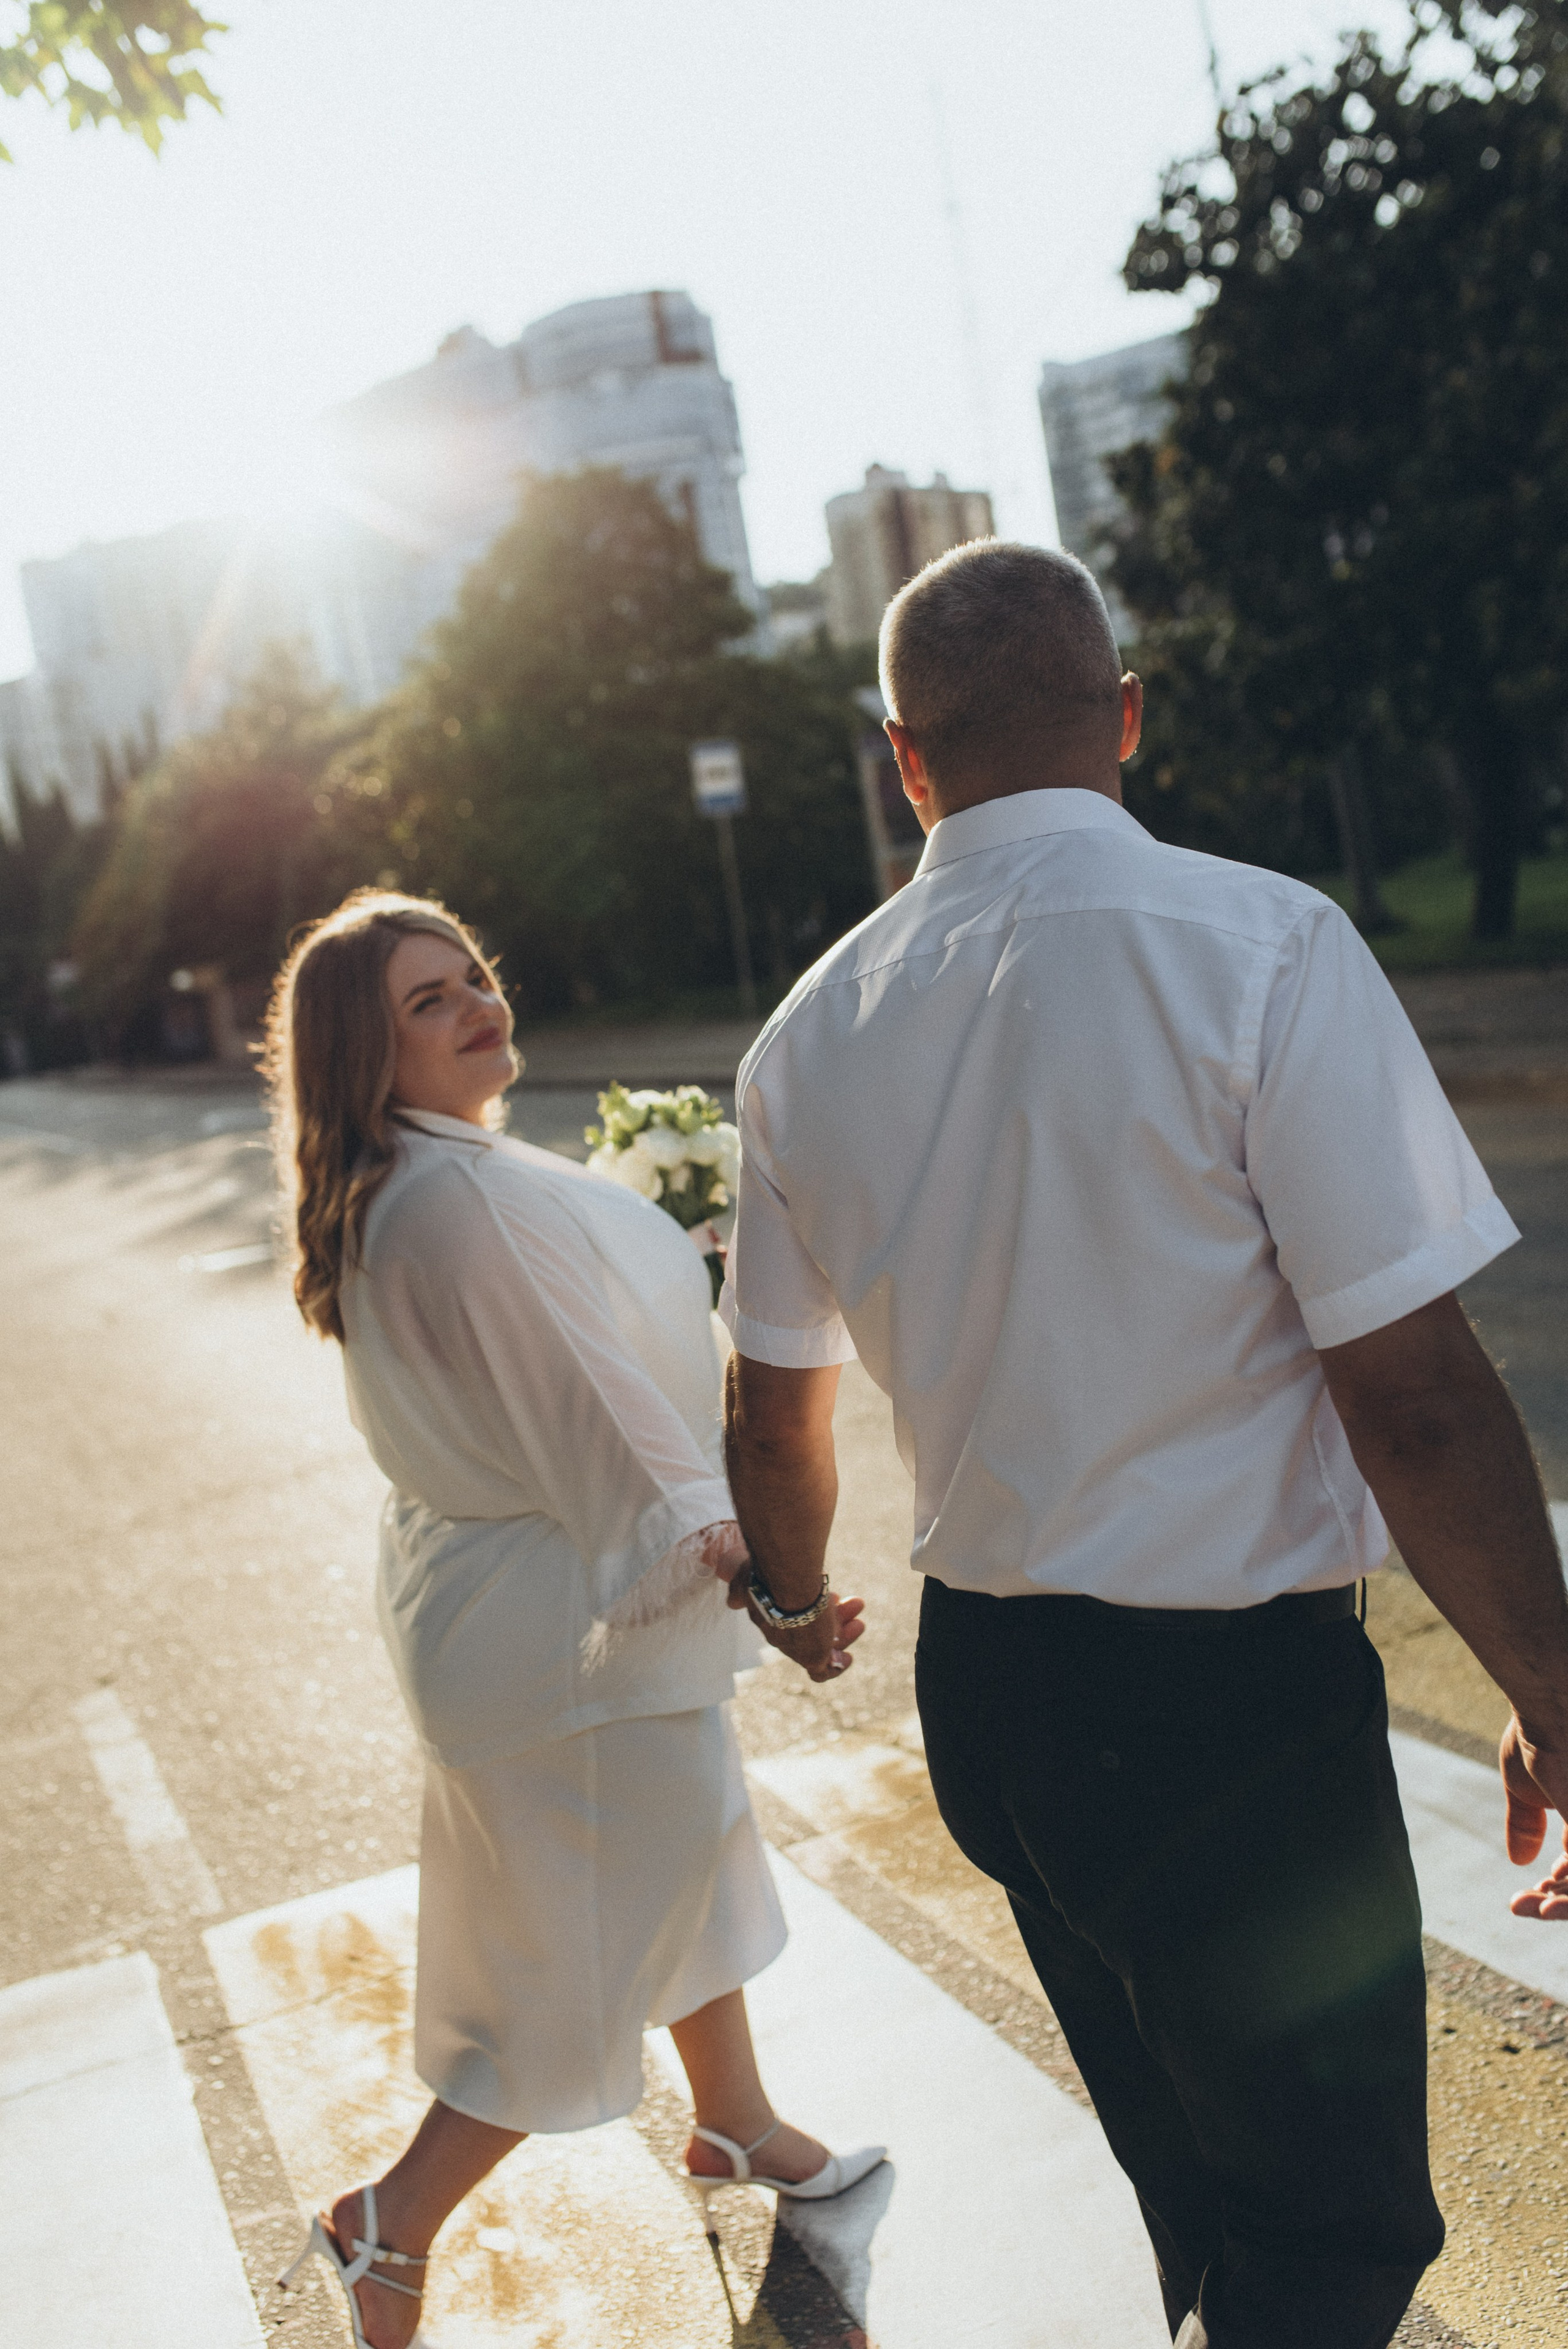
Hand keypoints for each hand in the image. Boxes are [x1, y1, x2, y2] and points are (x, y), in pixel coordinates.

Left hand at [727, 1576, 866, 1680]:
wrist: (786, 1584)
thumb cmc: (769, 1574)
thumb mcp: (746, 1578)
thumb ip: (738, 1589)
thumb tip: (731, 1602)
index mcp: (766, 1618)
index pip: (787, 1618)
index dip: (805, 1606)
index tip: (826, 1594)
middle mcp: (780, 1636)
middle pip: (806, 1631)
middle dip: (829, 1617)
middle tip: (848, 1603)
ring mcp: (796, 1648)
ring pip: (820, 1646)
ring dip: (841, 1632)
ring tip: (859, 1620)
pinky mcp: (812, 1658)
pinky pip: (823, 1671)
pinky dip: (835, 1666)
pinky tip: (846, 1658)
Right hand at [1502, 1713, 1567, 1917]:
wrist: (1552, 1712)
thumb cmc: (1539, 1736)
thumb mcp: (1525, 1786)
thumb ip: (1524, 1822)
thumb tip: (1520, 1860)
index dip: (1556, 1887)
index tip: (1526, 1895)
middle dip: (1559, 1902)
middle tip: (1527, 1908)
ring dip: (1564, 1905)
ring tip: (1535, 1910)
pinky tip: (1544, 1905)